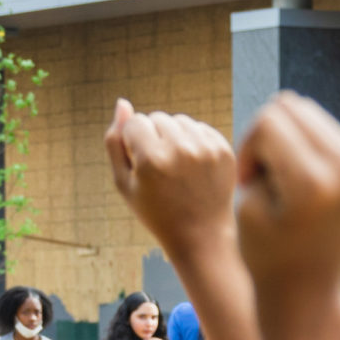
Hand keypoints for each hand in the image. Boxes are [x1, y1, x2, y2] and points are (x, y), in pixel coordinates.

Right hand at [104, 99, 236, 256]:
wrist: (201, 236)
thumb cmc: (155, 211)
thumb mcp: (124, 183)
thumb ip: (115, 142)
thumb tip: (122, 103)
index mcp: (152, 159)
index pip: (136, 122)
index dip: (134, 143)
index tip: (142, 167)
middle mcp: (181, 150)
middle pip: (158, 117)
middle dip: (155, 137)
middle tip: (161, 171)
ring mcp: (206, 149)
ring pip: (180, 121)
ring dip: (174, 137)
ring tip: (176, 168)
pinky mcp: (224, 150)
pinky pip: (200, 129)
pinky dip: (194, 142)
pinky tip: (193, 168)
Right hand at [234, 93, 339, 296]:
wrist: (308, 291)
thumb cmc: (268, 253)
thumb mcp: (250, 200)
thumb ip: (263, 146)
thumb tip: (288, 108)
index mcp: (315, 182)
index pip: (269, 120)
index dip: (249, 147)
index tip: (249, 183)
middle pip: (292, 107)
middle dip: (269, 137)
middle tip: (266, 179)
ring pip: (308, 113)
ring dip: (288, 140)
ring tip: (284, 181)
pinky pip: (325, 130)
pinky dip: (306, 147)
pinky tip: (302, 182)